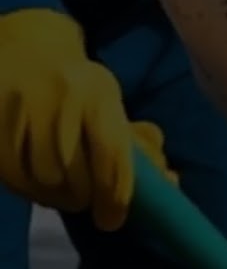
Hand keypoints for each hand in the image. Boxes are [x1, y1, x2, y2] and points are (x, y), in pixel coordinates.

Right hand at [0, 9, 177, 231]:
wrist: (25, 48)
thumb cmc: (79, 88)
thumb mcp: (112, 106)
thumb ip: (141, 144)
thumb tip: (169, 180)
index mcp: (99, 93)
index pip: (111, 156)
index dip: (114, 197)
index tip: (112, 220)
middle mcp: (60, 96)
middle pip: (74, 173)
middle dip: (83, 199)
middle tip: (86, 203)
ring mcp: (21, 106)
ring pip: (42, 178)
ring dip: (56, 198)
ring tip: (63, 196)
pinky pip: (11, 173)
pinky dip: (27, 190)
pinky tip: (37, 188)